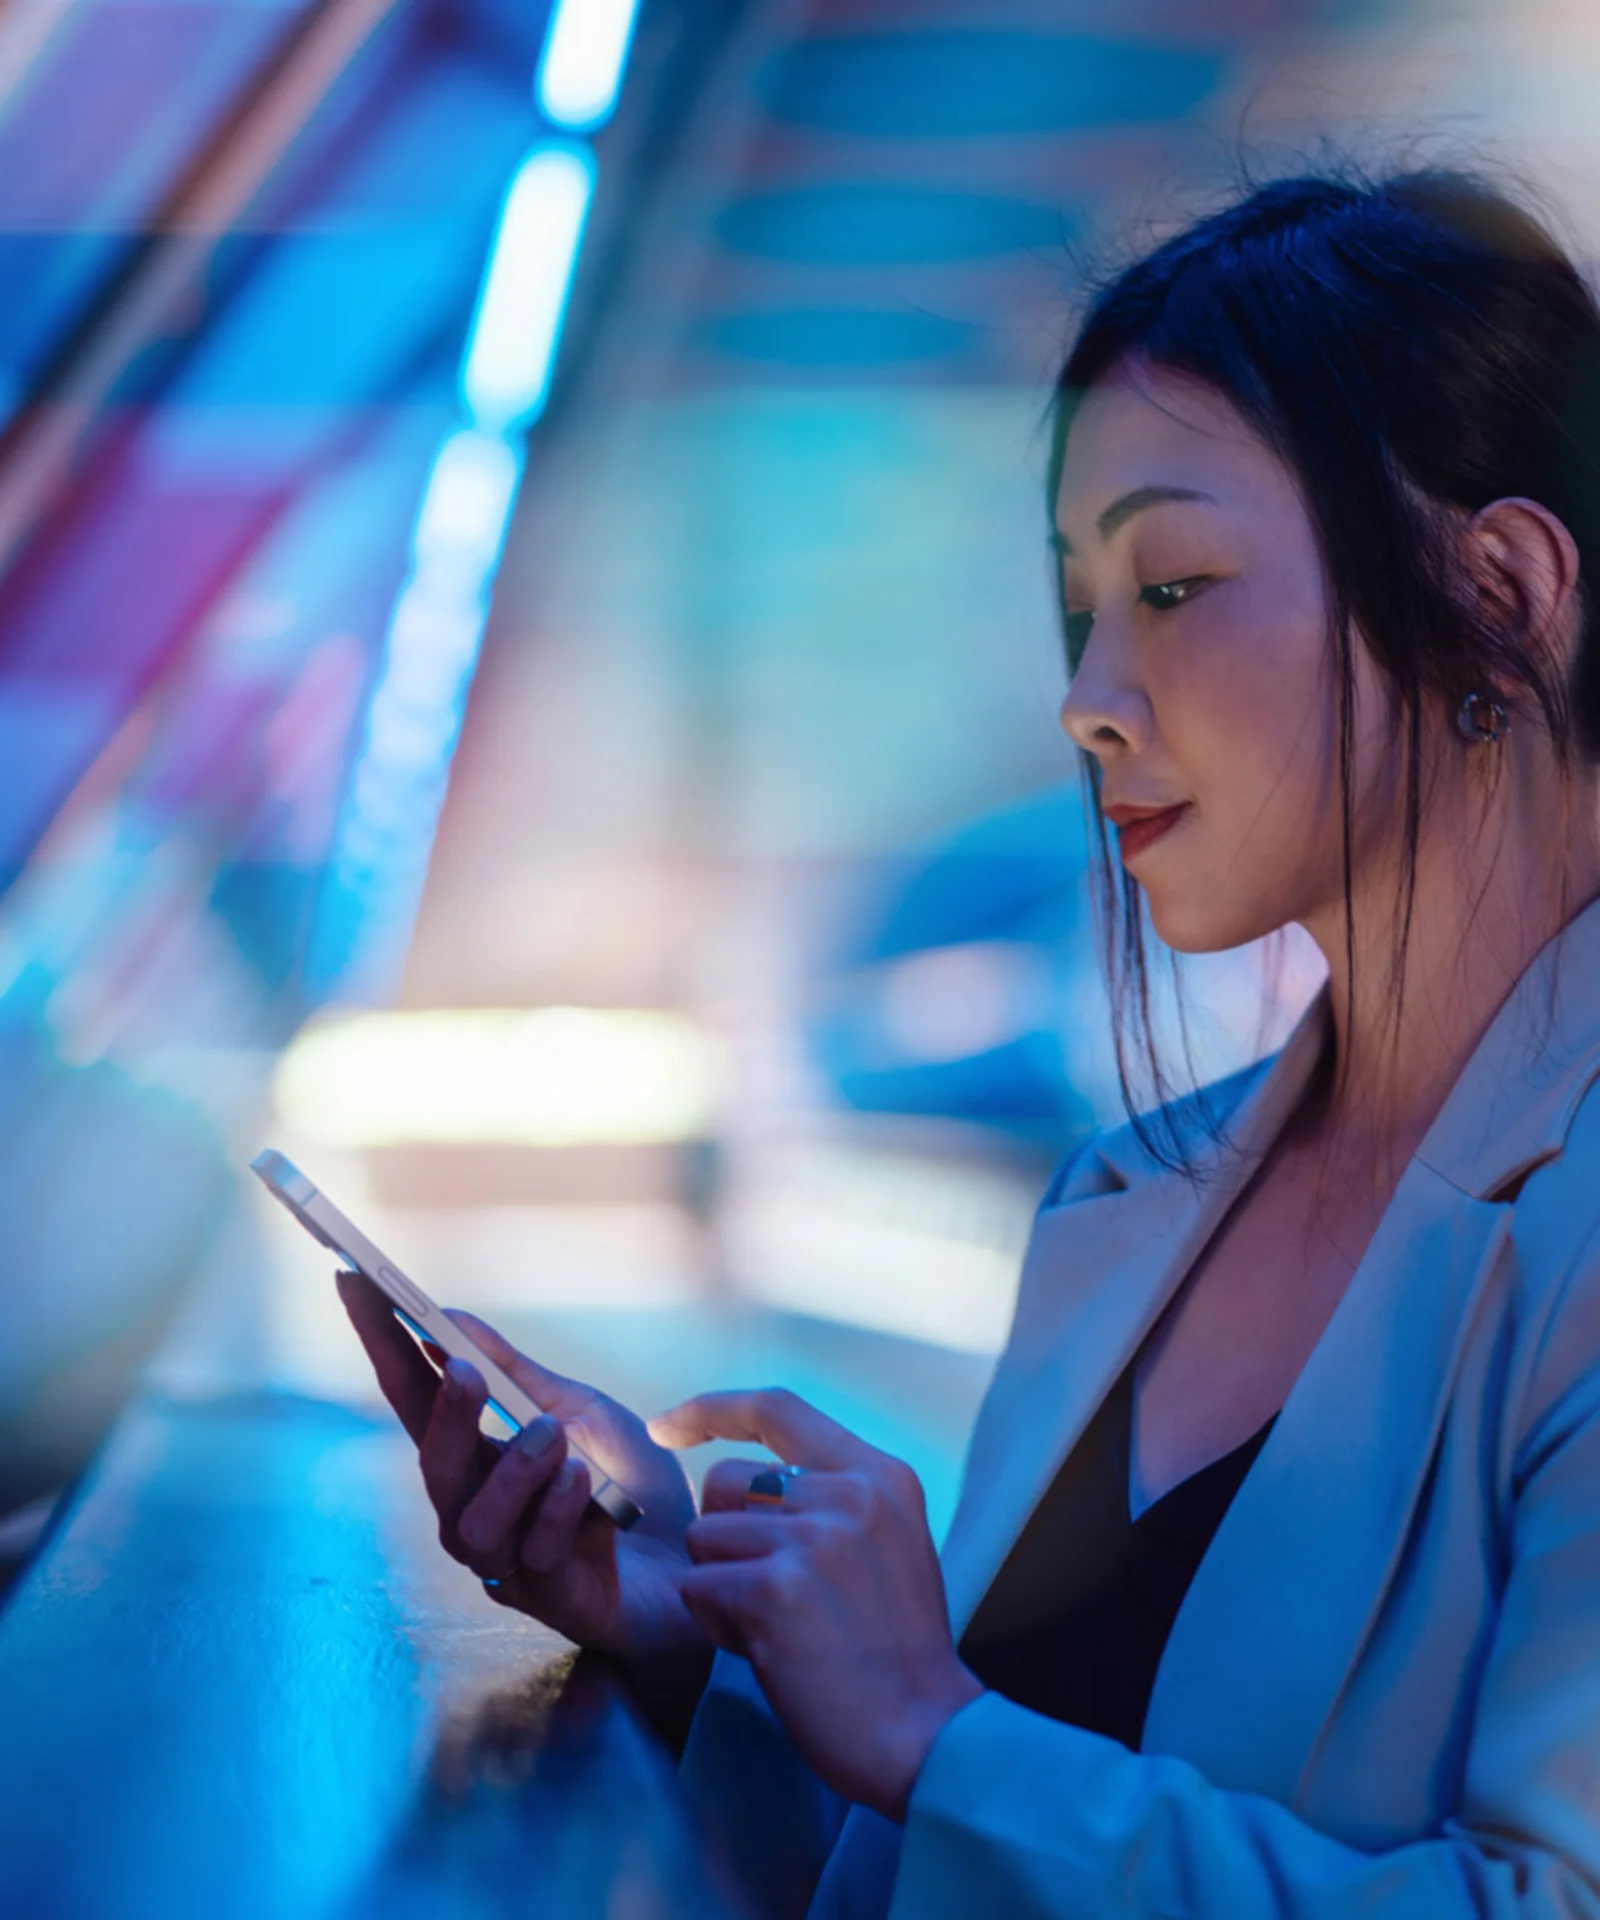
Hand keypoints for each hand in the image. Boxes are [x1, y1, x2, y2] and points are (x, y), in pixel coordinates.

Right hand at [338, 1271, 703, 1669]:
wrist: (697, 1557)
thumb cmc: (631, 1486)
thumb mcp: (578, 1410)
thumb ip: (515, 1374)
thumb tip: (450, 1316)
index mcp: (477, 1459)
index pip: (414, 1398)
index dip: (381, 1344)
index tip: (354, 1282)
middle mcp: (477, 1511)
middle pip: (433, 1467)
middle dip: (444, 1415)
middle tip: (464, 1371)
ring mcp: (509, 1562)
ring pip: (473, 1521)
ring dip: (513, 1468)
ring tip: (553, 1434)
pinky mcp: (552, 1600)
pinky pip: (536, 1555)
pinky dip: (558, 1510)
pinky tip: (583, 1482)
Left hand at [649, 1388, 983, 1820]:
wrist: (925, 1733)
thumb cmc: (898, 1652)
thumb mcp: (889, 1543)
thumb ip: (834, 1501)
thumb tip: (753, 1484)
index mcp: (879, 1475)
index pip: (778, 1407)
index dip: (712, 1410)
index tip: (665, 1425)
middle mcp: (848, 1493)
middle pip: (724, 1479)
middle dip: (723, 1536)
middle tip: (770, 1593)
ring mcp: (813, 1538)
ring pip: (704, 1537)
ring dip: (721, 1587)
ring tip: (775, 1628)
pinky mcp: (775, 1589)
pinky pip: (698, 1588)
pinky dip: (716, 1625)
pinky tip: (766, 1652)